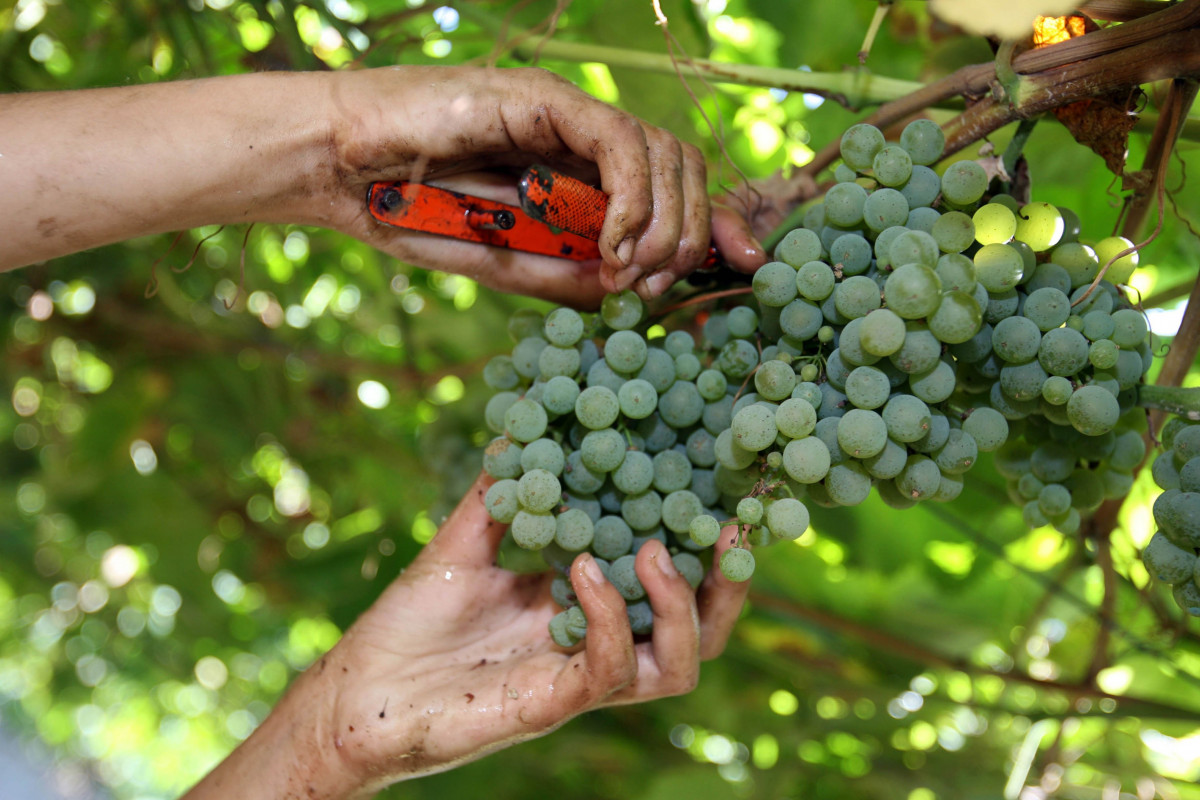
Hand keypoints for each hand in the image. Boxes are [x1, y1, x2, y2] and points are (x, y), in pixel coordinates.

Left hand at [182, 471, 749, 798]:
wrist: (359, 690)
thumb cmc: (411, 622)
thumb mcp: (465, 539)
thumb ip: (504, 487)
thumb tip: (526, 416)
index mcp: (589, 605)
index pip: (673, 580)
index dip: (710, 544)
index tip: (723, 487)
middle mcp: (599, 645)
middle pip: (699, 630)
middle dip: (728, 584)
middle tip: (728, 526)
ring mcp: (581, 679)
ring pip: (679, 664)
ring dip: (681, 605)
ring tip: (654, 549)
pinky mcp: (553, 704)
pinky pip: (610, 672)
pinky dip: (610, 617)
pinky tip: (585, 569)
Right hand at [310, 66, 765, 305]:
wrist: (343, 169)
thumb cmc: (414, 215)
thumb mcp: (508, 267)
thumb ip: (571, 278)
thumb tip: (636, 296)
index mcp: (584, 175)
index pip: (677, 186)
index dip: (720, 222)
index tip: (749, 267)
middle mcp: (586, 139)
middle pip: (684, 166)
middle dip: (694, 232)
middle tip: (659, 285)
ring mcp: (567, 113)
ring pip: (662, 151)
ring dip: (665, 221)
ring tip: (632, 270)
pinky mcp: (543, 97)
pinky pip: (616, 141)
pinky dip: (631, 195)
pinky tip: (615, 242)